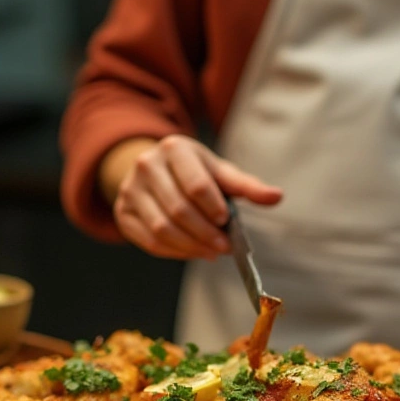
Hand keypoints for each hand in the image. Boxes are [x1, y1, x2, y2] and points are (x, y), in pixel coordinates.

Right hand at [104, 135, 282, 260]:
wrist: (153, 170)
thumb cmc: (193, 172)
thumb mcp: (219, 172)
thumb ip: (247, 186)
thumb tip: (276, 197)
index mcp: (174, 148)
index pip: (195, 184)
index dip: (213, 208)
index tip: (226, 222)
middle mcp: (146, 165)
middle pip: (179, 209)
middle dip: (205, 233)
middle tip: (224, 246)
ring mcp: (130, 189)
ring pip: (161, 228)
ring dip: (191, 246)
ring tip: (211, 252)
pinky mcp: (123, 212)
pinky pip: (148, 240)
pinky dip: (173, 252)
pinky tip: (192, 252)